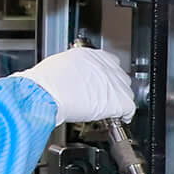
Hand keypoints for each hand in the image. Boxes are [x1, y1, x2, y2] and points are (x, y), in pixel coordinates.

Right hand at [20, 46, 134, 124]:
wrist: (44, 94)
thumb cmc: (44, 83)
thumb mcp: (58, 66)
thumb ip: (73, 70)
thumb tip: (74, 78)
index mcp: (90, 54)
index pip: (109, 62)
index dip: (105, 76)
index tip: (101, 83)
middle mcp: (105, 65)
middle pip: (120, 77)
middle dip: (114, 88)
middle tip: (103, 97)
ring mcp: (114, 82)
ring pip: (126, 92)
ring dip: (118, 101)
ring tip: (108, 109)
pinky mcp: (118, 100)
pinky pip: (129, 109)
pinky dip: (124, 115)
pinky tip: (118, 119)